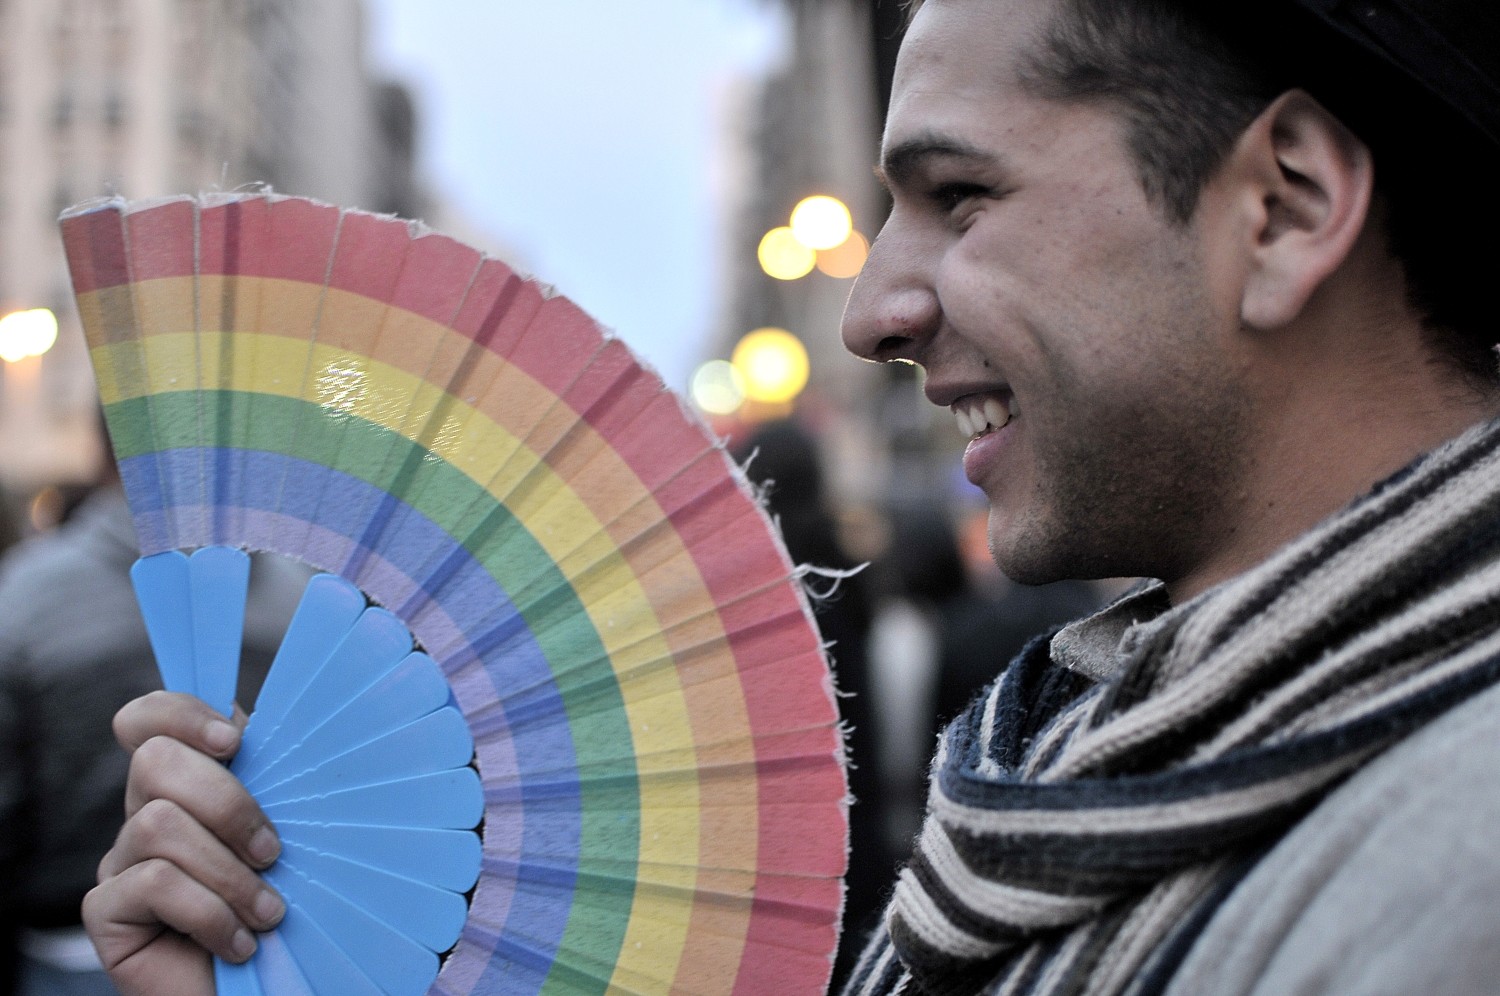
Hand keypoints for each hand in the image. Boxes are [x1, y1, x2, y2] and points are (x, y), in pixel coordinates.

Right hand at [83, 691, 285, 995]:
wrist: (269, 989)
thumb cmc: (293, 910)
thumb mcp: (298, 836)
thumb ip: (282, 784)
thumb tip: (290, 726)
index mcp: (191, 785)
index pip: (151, 720)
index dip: (181, 714)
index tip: (235, 741)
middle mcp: (146, 814)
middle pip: (155, 761)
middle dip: (227, 802)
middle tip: (272, 853)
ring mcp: (121, 861)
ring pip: (159, 823)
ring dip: (228, 873)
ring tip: (267, 914)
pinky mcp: (106, 910)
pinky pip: (152, 883)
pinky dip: (208, 913)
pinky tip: (236, 944)